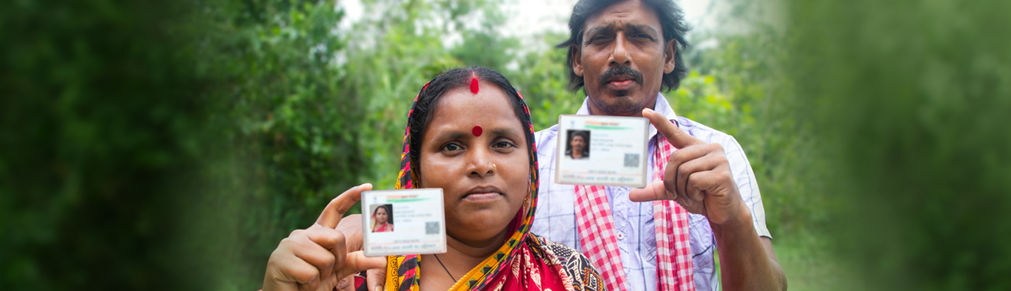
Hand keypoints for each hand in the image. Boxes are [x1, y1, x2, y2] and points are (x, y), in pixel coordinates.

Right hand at [263, 183, 386, 290]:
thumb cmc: (311, 283)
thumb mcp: (337, 271)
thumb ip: (355, 261)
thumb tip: (381, 259)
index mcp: (316, 233)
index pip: (334, 209)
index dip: (350, 196)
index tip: (368, 186)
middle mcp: (302, 234)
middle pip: (337, 237)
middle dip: (337, 260)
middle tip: (323, 273)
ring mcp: (290, 244)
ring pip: (325, 259)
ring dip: (321, 277)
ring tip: (307, 280)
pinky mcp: (280, 259)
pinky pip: (311, 273)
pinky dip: (310, 285)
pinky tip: (298, 284)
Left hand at [628, 109, 746, 225]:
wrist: (724, 213)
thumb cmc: (701, 197)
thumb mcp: (675, 191)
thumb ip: (656, 189)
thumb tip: (631, 194)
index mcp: (697, 148)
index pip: (675, 133)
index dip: (660, 122)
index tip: (645, 111)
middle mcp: (710, 148)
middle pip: (675, 158)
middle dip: (671, 180)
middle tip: (679, 193)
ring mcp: (719, 159)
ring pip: (684, 171)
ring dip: (683, 189)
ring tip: (695, 194)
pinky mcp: (723, 174)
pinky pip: (695, 181)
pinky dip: (693, 193)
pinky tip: (704, 195)